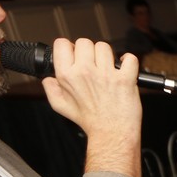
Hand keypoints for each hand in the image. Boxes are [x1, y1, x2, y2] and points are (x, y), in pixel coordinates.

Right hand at [42, 38, 142, 176]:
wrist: (112, 133)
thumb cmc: (90, 121)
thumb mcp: (60, 106)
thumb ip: (51, 89)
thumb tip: (48, 78)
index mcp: (67, 76)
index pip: (62, 44)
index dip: (69, 48)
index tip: (75, 54)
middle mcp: (85, 72)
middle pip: (84, 42)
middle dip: (89, 51)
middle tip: (93, 64)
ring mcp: (106, 74)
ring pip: (104, 47)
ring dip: (107, 56)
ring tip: (107, 68)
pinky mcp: (125, 79)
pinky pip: (129, 58)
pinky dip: (129, 61)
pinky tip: (124, 68)